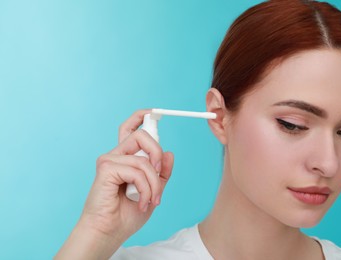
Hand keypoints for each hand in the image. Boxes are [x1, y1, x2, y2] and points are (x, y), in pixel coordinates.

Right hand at [55, 110, 173, 258]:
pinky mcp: (106, 169)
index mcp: (126, 158)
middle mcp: (116, 155)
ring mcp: (109, 160)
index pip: (131, 130)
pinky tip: (141, 202)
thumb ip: (160, 173)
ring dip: (154, 184)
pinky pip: (136, 171)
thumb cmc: (127, 214)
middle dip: (157, 153)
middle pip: (141, 135)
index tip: (153, 111)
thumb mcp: (153, 190)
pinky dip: (145, 189)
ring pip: (143, 160)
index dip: (140, 117)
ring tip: (151, 200)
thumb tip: (169, 153)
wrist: (110, 232)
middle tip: (160, 172)